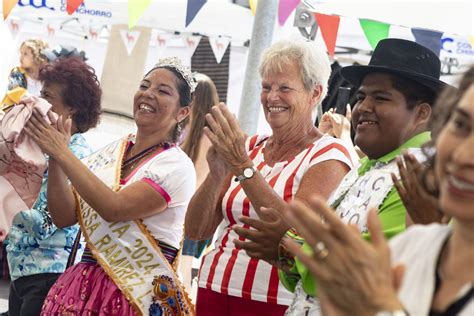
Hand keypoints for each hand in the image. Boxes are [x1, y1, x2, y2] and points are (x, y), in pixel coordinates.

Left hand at [24, 109, 71, 158]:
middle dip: (32, 116)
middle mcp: (47, 132)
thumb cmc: (64, 144)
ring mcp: (43, 137)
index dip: (39, 114)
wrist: (61, 153)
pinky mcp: (40, 142)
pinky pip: (32, 136)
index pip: (44, 120)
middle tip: (27, 111)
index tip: (35, 109)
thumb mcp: (66, 134)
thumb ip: (64, 125)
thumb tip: (62, 117)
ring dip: (29, 122)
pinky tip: (24, 128)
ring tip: (24, 117)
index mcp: (52, 129)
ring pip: (34, 128)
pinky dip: (28, 131)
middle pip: (37, 123)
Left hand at [204, 103, 250, 174]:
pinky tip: (205, 128)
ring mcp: (226, 143)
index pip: (232, 120)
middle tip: (213, 107)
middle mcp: (232, 137)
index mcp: (238, 133)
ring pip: (218, 130)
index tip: (222, 104)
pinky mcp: (220, 149)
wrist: (239, 163)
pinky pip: (213, 140)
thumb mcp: (241, 136)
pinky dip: (209, 134)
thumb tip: (233, 115)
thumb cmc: (241, 149)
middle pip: (224, 124)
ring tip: (207, 115)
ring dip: (212, 122)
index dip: (226, 112)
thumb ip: (237, 126)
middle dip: (219, 115)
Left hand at [232, 207, 288, 262]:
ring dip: (239, 243)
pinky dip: (248, 252)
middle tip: (234, 228)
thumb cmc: (288, 231)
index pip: (252, 222)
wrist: (296, 247)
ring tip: (234, 240)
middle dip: (238, 230)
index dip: (244, 219)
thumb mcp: (282, 218)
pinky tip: (246, 249)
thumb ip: (271, 212)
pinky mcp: (264, 255)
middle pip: (246, 233)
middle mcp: (263, 237)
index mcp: (267, 227)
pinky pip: (253, 254)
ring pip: (247, 245)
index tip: (240, 218)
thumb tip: (261, 208)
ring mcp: (263, 247)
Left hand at [281, 196, 403, 314]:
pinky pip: (307, 262)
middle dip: (305, 214)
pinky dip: (297, 251)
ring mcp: (331, 264)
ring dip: (298, 227)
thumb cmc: (380, 278)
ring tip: (287, 214)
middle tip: (293, 202)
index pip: (337, 223)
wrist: (375, 306)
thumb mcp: (384, 250)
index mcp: (355, 244)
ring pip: (311, 242)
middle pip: (319, 229)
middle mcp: (341, 252)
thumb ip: (376, 228)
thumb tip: (372, 208)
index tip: (314, 197)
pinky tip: (286, 240)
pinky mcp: (324, 277)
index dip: (324, 210)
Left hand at [318, 106, 351, 141]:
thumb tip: (344, 130)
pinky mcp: (337, 122)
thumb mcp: (346, 132)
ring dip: (332, 117)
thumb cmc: (345, 138)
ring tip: (330, 118)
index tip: (347, 105)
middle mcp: (345, 121)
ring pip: (336, 116)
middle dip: (335, 116)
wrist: (344, 139)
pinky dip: (330, 115)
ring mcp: (341, 121)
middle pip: (339, 115)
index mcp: (348, 123)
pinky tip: (328, 112)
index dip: (348, 109)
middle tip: (331, 117)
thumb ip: (345, 128)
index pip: (349, 114)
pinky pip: (332, 117)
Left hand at [392, 152, 447, 224]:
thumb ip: (437, 189)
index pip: (420, 172)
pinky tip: (391, 174)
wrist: (430, 226)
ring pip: (404, 179)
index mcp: (426, 189)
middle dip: (407, 161)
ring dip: (400, 168)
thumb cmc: (438, 213)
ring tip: (397, 158)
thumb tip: (436, 178)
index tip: (411, 154)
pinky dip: (395, 182)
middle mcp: (417, 191)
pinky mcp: (406, 202)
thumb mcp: (440, 199)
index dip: (415, 162)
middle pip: (411, 173)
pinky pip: (399, 190)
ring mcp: (410, 196)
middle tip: (403, 151)